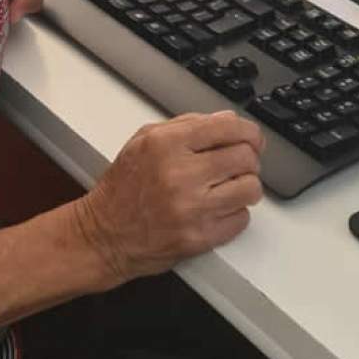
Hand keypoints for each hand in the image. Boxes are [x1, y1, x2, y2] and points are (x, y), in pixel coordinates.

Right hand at [72, 112, 263, 284]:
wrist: (105, 235)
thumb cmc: (123, 188)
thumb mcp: (143, 141)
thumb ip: (186, 125)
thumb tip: (226, 120)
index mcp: (166, 144)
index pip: (227, 128)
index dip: (248, 132)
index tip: (252, 138)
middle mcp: (180, 174)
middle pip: (244, 157)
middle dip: (249, 159)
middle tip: (241, 164)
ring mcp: (191, 208)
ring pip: (249, 189)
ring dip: (246, 187)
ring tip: (231, 187)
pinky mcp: (200, 237)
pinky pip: (241, 219)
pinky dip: (235, 213)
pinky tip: (218, 209)